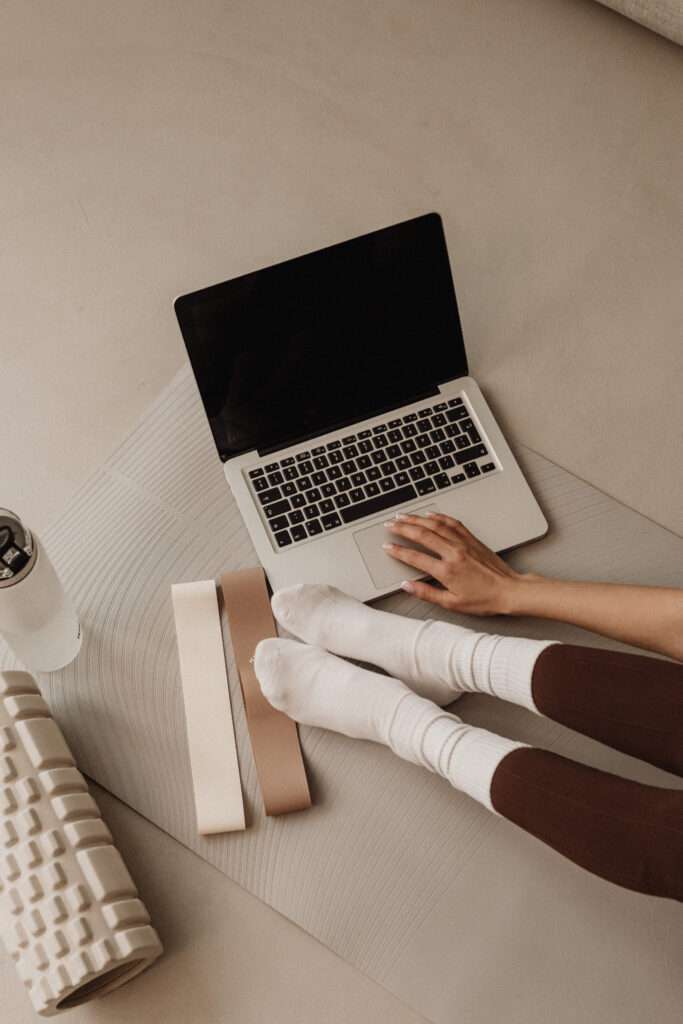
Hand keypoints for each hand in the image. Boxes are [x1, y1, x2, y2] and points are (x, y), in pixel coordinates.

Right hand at [382, 512, 523, 614]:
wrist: (510, 590)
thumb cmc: (484, 599)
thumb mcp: (452, 603)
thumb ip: (426, 593)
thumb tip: (407, 586)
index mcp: (446, 571)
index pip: (415, 557)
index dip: (398, 551)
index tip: (387, 547)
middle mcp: (453, 553)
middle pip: (422, 535)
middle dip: (403, 528)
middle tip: (389, 525)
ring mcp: (463, 544)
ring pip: (435, 525)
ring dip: (417, 519)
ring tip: (403, 516)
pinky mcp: (472, 539)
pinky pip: (453, 523)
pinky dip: (439, 517)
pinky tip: (430, 515)